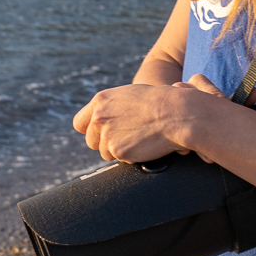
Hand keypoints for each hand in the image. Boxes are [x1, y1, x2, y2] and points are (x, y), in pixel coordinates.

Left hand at [72, 78, 224, 163]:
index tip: (100, 134)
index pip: (79, 123)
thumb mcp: (129, 96)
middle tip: (126, 138)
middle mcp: (99, 117)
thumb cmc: (159, 102)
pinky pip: (120, 160)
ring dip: (119, 150)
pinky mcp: (118, 151)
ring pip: (105, 153)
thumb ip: (111, 107)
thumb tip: (100, 121)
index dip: (90, 130)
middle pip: (91, 141)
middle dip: (105, 143)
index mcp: (100, 100)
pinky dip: (131, 156)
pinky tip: (144, 144)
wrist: (176, 112)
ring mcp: (107, 135)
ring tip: (139, 138)